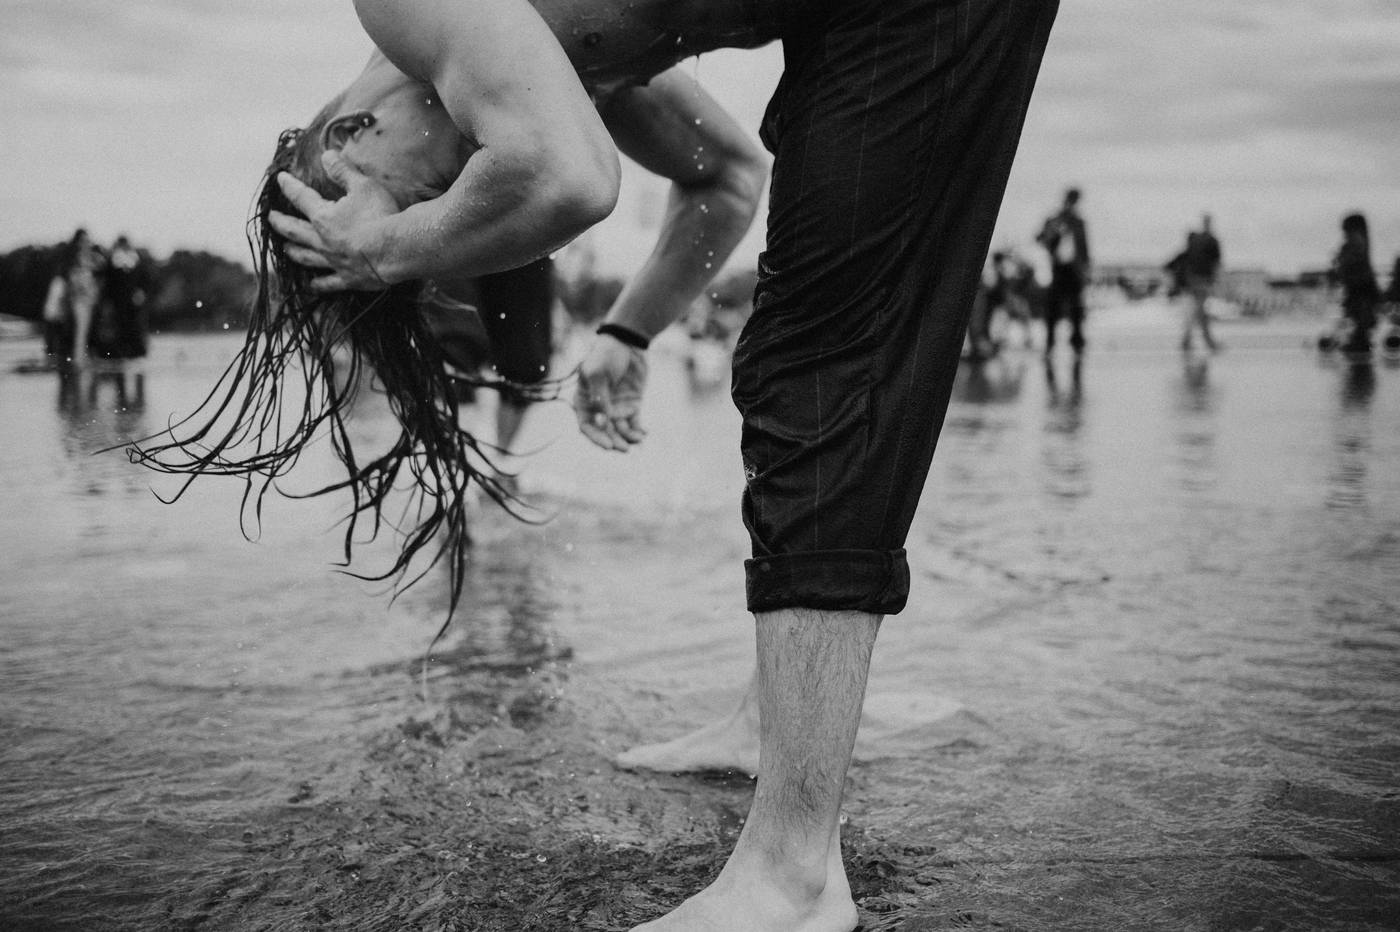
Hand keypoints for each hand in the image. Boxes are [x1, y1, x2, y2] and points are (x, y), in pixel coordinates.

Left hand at [266, 151, 400, 292]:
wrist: (397, 250)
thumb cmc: (381, 215)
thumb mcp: (363, 186)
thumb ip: (343, 171)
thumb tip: (326, 155)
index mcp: (323, 216)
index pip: (301, 197)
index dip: (289, 186)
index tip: (280, 179)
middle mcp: (322, 240)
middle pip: (295, 231)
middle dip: (280, 222)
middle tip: (271, 218)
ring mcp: (333, 261)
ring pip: (306, 257)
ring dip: (294, 252)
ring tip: (285, 249)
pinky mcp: (348, 278)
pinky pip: (328, 282)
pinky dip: (317, 284)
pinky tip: (311, 285)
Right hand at [574, 335, 647, 450]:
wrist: (627, 341)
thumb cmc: (605, 354)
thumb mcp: (597, 373)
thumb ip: (599, 398)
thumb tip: (602, 421)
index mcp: (584, 401)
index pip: (587, 425)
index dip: (596, 437)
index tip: (607, 445)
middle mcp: (599, 408)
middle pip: (605, 431)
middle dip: (614, 441)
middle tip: (624, 449)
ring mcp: (616, 407)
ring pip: (620, 430)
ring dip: (627, 438)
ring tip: (636, 440)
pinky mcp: (632, 404)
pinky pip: (634, 422)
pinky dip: (638, 430)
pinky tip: (643, 433)